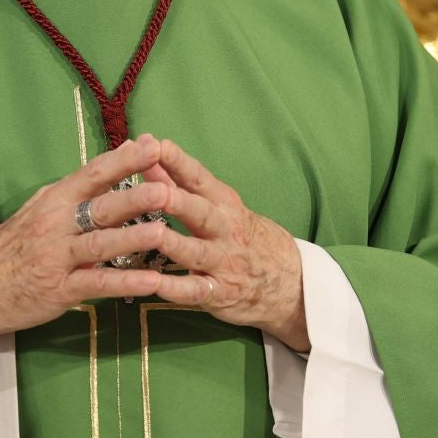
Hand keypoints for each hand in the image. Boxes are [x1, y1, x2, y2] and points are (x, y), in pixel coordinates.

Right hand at [0, 135, 174, 341]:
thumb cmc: (16, 244)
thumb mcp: (40, 207)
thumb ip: (78, 187)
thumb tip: (116, 158)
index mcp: (55, 200)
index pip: (92, 174)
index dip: (123, 160)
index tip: (153, 146)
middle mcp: (56, 224)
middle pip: (99, 207)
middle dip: (133, 197)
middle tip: (165, 188)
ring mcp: (58, 257)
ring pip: (99, 244)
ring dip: (132, 238)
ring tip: (162, 232)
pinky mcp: (60, 289)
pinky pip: (97, 283)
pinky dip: (125, 282)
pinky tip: (151, 281)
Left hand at [146, 139, 309, 352]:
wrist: (290, 281)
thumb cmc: (244, 235)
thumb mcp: (220, 204)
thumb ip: (179, 181)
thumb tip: (147, 153)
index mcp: (223, 204)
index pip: (199, 179)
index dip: (178, 162)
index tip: (155, 145)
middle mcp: (225, 230)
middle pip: (200, 213)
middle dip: (177, 201)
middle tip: (154, 190)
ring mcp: (224, 263)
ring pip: (196, 252)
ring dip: (174, 243)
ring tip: (152, 235)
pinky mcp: (220, 293)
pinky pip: (196, 291)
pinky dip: (175, 288)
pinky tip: (153, 284)